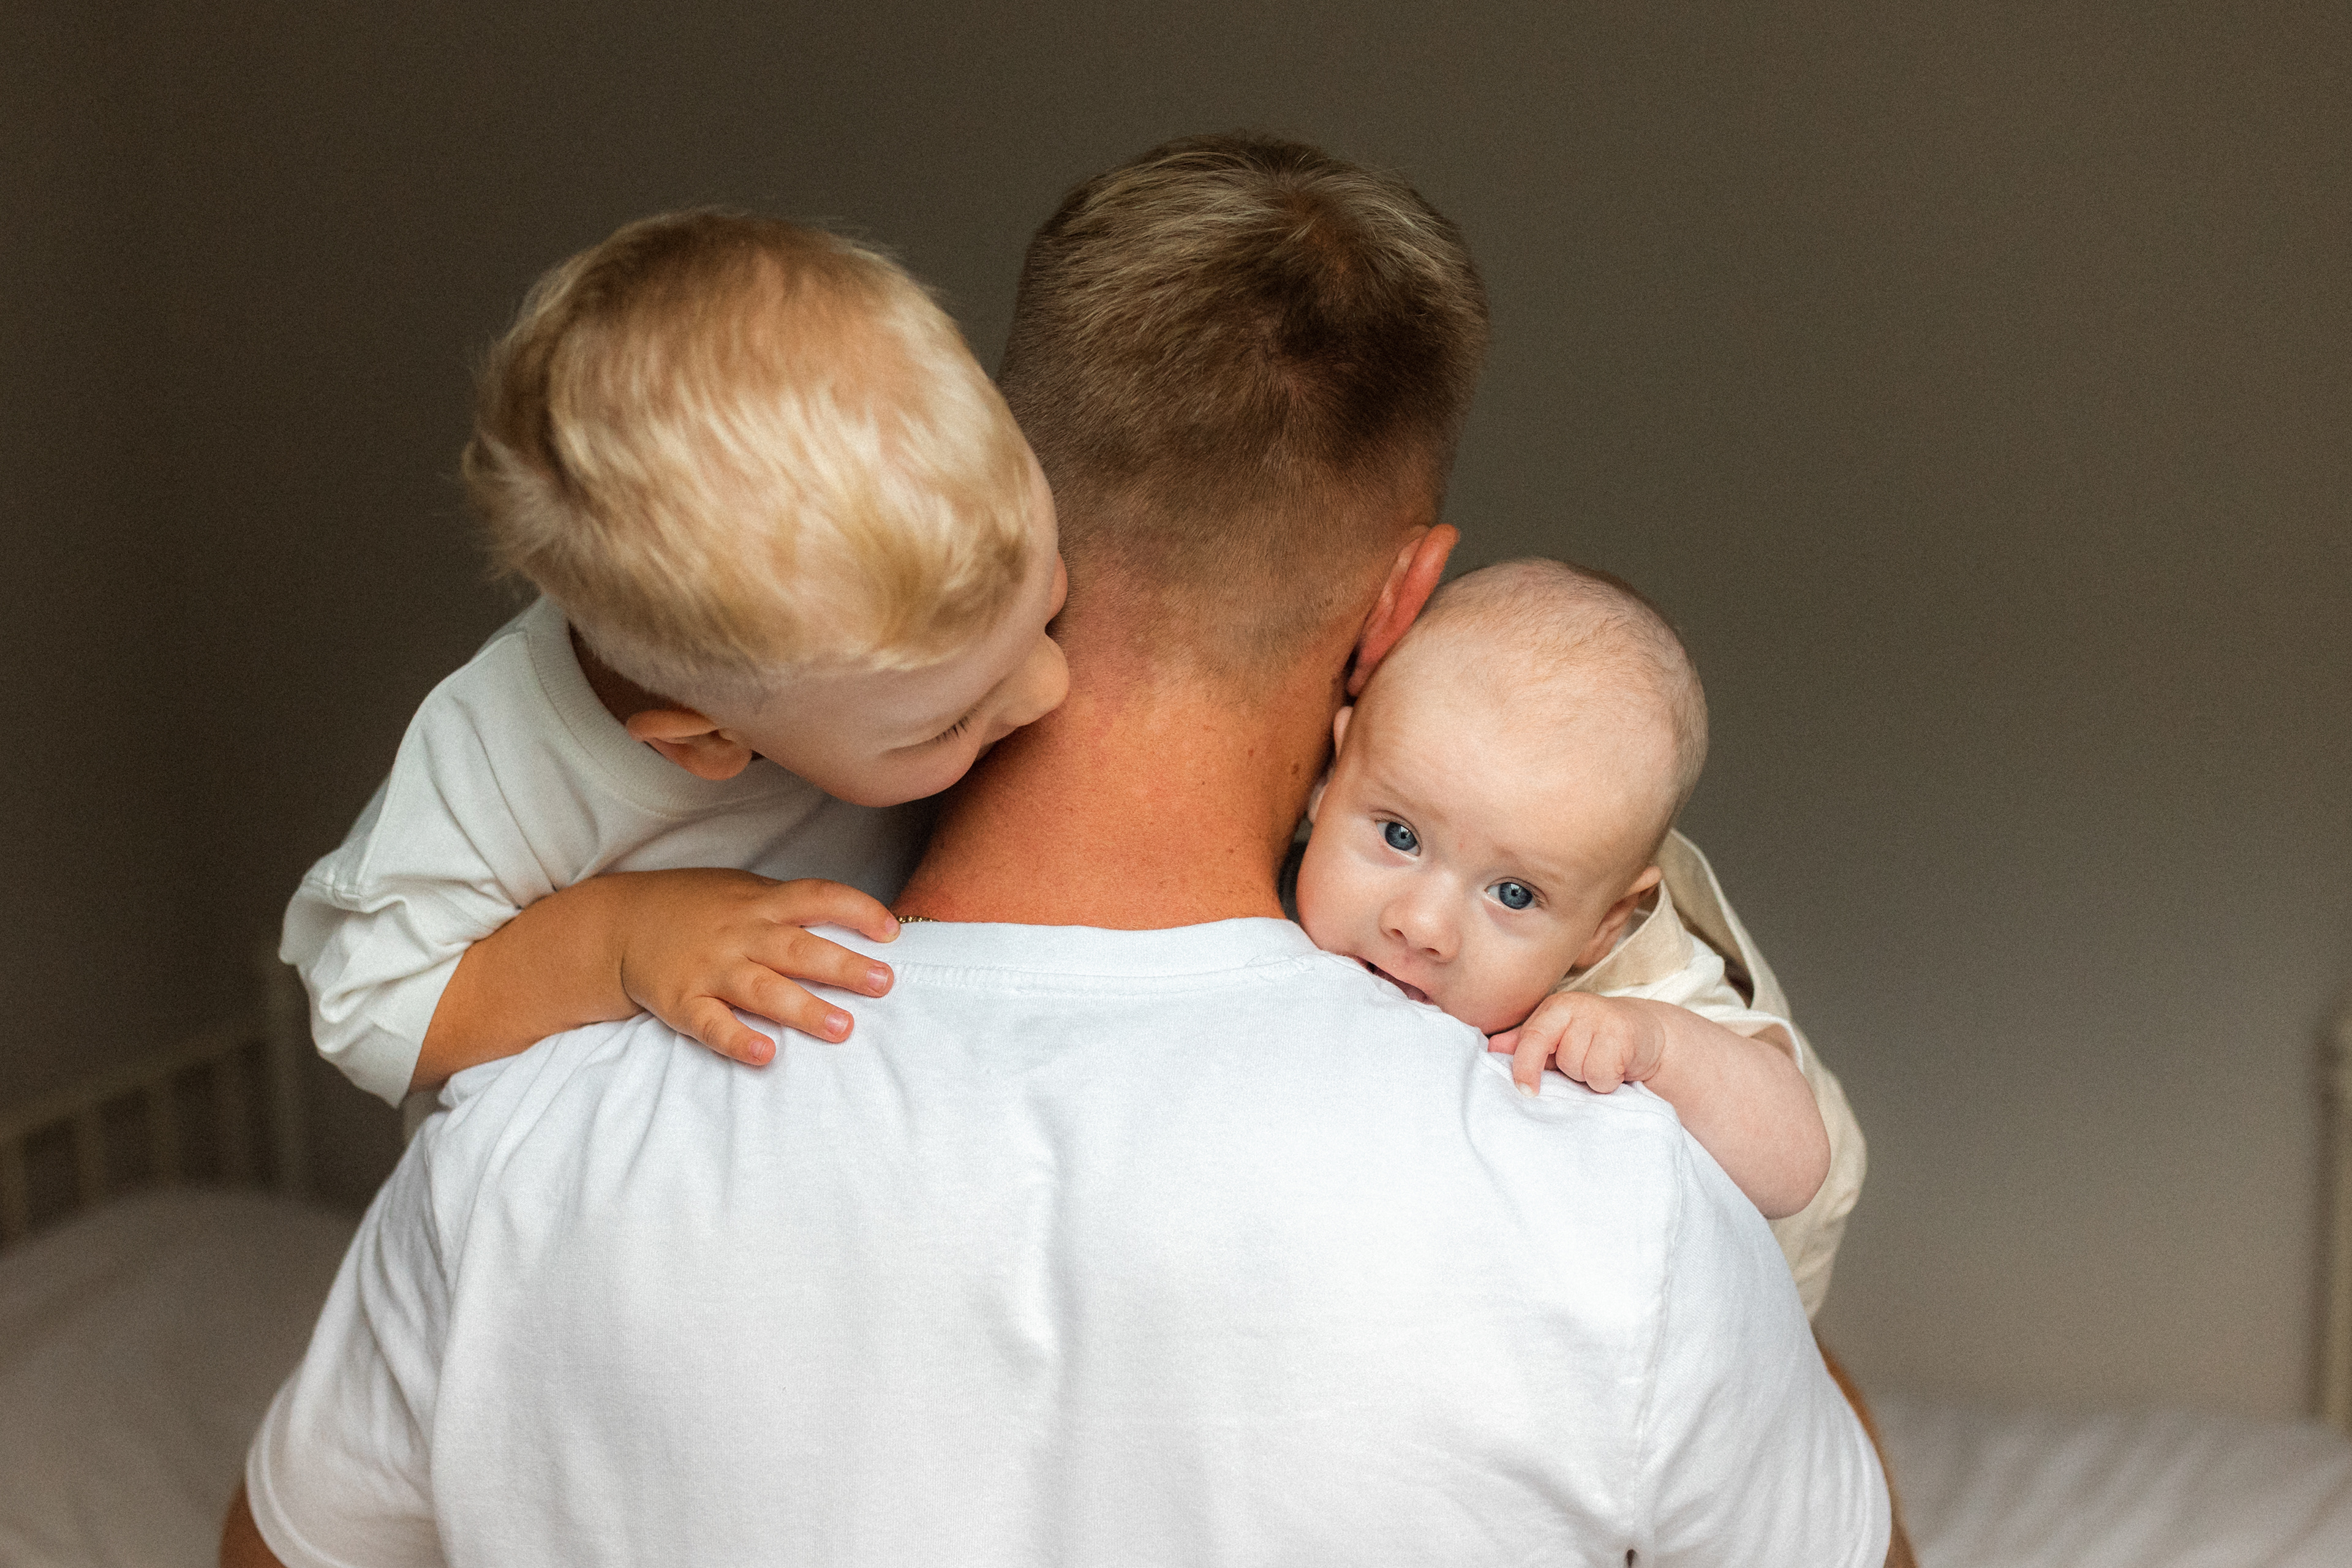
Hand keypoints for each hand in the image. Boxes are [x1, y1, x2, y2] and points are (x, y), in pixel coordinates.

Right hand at [609, 870, 899, 1065]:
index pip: (817, 897)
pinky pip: (712, 1024)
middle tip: (883, 984)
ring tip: (843, 1028)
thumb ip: (790, 907)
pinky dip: (737, 1039)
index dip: (856, 911)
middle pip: (798, 949)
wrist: (620, 924)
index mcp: (760, 903)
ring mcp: (711, 968)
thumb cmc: (697, 909)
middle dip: (843, 967)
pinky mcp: (683, 1001)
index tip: (891, 932)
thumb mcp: (743, 892)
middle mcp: (740, 934)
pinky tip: (764, 1054)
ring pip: (763, 989)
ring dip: (804, 1009)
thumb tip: (853, 923)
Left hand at [1486, 991, 1670, 1096]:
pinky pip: (1602, 1074)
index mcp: (1553, 1009)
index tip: (1526, 1091)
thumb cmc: (1594, 1040)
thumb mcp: (1558, 1040)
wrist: (1645, 1035)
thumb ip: (1526, 1044)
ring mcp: (1601, 1017)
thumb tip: (1492, 1048)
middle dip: (1569, 1071)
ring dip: (1589, 1077)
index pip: (1531, 1037)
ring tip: (1600, 1063)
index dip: (1524, 1066)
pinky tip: (1616, 1067)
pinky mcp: (1624, 1034)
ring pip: (1580, 1068)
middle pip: (1559, 1059)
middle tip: (1583, 1063)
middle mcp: (1575, 1006)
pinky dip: (1607, 1080)